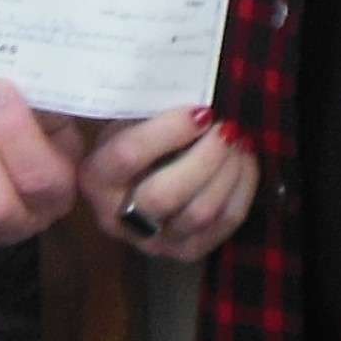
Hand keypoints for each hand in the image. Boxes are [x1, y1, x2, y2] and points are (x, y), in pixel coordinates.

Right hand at [79, 106, 256, 261]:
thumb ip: (147, 109)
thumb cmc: (135, 138)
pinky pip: (224, 223)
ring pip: (198, 213)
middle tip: (224, 127)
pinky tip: (244, 160)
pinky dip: (242, 188)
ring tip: (237, 139)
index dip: (168, 132)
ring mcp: (154, 242)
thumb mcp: (127, 119)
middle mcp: (118, 218)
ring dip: (227, 172)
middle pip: (164, 195)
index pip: (128, 157)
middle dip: (203, 158)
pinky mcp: (187, 251)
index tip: (201, 110)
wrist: (137, 181)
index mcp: (96, 178)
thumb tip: (191, 89)